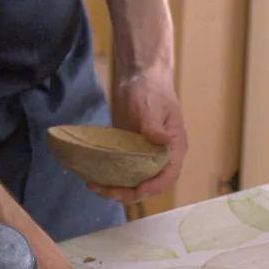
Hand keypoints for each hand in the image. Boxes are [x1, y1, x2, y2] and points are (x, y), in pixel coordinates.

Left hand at [93, 67, 186, 204]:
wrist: (139, 75)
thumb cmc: (151, 89)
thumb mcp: (151, 106)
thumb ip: (154, 126)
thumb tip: (162, 142)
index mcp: (174, 148)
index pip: (168, 176)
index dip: (152, 187)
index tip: (134, 190)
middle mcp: (162, 157)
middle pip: (150, 185)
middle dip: (129, 193)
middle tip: (105, 191)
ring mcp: (146, 155)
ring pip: (135, 181)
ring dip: (117, 189)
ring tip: (95, 186)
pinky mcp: (131, 152)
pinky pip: (124, 171)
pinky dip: (111, 178)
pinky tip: (95, 178)